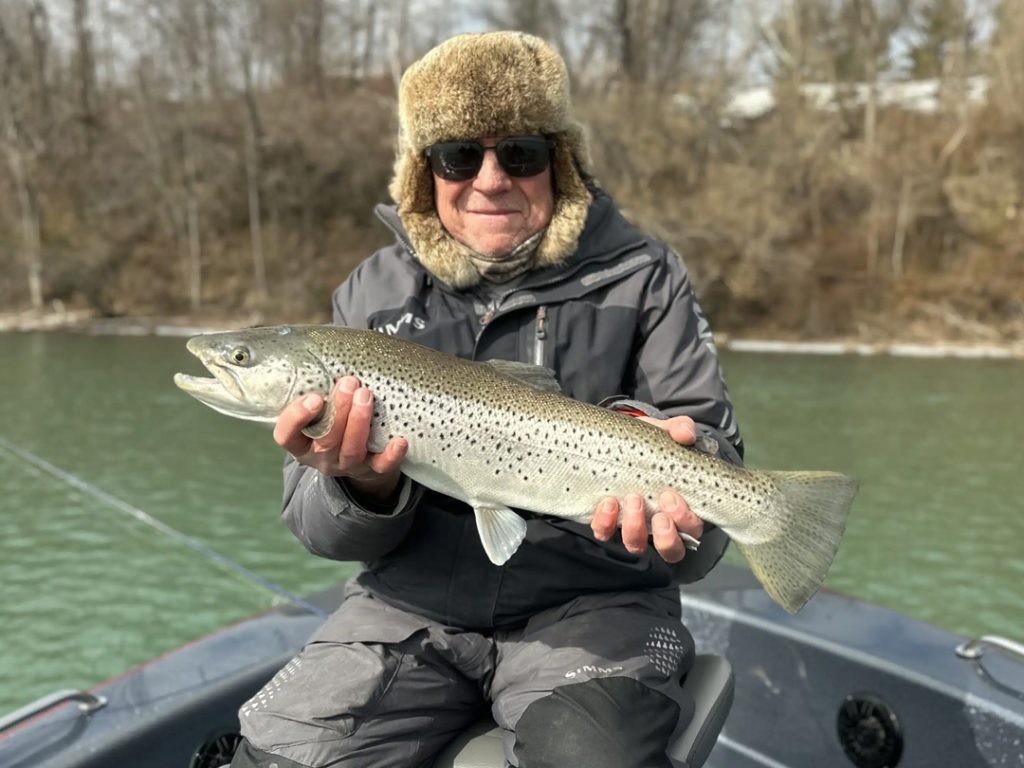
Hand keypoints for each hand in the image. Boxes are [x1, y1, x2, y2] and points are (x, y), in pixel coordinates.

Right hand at [273, 375, 407, 499]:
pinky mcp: (372, 470)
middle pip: (326, 440)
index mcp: (302, 442)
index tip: (314, 397)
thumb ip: (320, 389)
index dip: (297, 418)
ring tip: (366, 395)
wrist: (361, 457)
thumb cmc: (335, 420)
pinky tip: (399, 441)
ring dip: (359, 422)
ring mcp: (347, 465)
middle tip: (350, 383)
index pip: (287, 436)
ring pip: (351, 450)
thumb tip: (331, 350)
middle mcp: (321, 457)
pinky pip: (381, 466)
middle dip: (339, 410)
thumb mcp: (320, 409)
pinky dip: (391, 455)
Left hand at [590, 415, 704, 562]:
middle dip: (666, 535)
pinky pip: (604, 533)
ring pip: (637, 545)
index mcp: (681, 509)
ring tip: (631, 500)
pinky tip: (607, 502)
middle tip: (659, 510)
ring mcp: (632, 526)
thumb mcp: (664, 434)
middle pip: (671, 549)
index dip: (685, 520)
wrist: (615, 442)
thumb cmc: (648, 444)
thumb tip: (686, 433)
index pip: (692, 529)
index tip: (672, 496)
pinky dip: (605, 522)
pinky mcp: (605, 522)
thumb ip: (679, 429)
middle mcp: (658, 525)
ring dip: (635, 528)